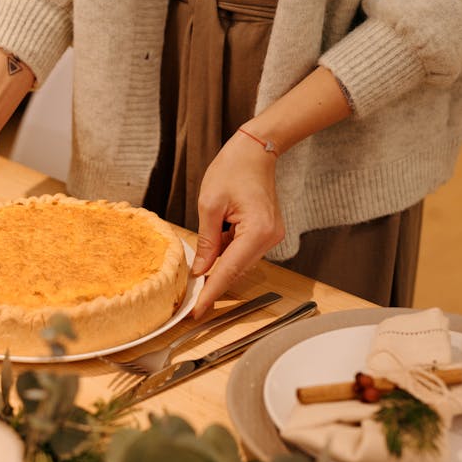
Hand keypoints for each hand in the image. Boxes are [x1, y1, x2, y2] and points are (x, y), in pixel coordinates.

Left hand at [190, 133, 284, 317]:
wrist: (255, 150)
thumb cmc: (233, 169)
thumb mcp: (210, 205)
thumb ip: (207, 241)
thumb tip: (201, 270)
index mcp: (257, 230)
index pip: (229, 270)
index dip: (211, 293)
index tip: (197, 311)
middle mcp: (269, 238)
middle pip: (236, 269)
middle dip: (212, 281)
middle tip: (190, 294)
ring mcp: (271, 236)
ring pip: (239, 262)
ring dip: (219, 264)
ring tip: (200, 258)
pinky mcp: (267, 233)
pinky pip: (243, 251)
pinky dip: (227, 253)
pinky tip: (215, 242)